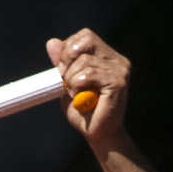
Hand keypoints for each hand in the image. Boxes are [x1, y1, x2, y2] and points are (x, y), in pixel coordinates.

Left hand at [49, 28, 127, 148]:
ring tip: (75, 94)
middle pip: (84, 43)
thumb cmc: (83, 110)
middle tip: (67, 82)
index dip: (68, 49)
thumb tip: (52, 42)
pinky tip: (81, 98)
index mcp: (107, 56)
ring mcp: (120, 70)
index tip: (63, 70)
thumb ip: (61, 63)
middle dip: (67, 62)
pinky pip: (88, 74)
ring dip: (71, 80)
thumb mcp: (67, 82)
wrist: (98, 135)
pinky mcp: (119, 82)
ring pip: (83, 61)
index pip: (85, 36)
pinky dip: (77, 86)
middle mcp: (117, 60)